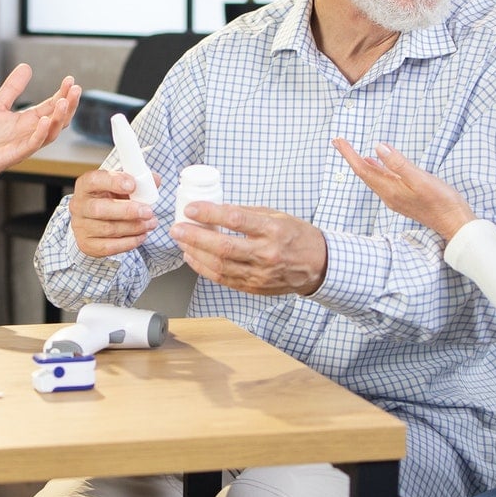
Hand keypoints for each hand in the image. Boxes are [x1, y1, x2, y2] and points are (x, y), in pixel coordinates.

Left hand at [0, 65, 81, 188]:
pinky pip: (33, 144)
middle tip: (75, 89)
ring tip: (64, 101)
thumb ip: (12, 88)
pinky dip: (41, 133)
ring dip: (60, 117)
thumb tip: (25, 67)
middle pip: (58, 119)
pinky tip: (45, 120)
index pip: (51, 106)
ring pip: (51, 132)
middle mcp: (29, 132)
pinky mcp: (15, 154)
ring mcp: (24, 144)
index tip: (69, 80)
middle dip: (68, 104)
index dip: (62, 93)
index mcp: (26, 121)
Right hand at [68, 166, 158, 258]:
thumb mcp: (119, 186)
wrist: (91, 222)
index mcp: (85, 185)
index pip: (94, 180)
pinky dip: (129, 242)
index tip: (132, 185)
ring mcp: (81, 226)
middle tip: (148, 211)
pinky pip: (109, 246)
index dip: (113, 181)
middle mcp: (79, 206)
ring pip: (108, 229)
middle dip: (127, 211)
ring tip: (150, 223)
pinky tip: (141, 236)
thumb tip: (154, 180)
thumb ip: (137, 181)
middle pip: (99, 209)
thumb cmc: (108, 199)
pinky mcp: (87, 244)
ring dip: (134, 227)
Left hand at [168, 202, 327, 296]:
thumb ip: (246, 213)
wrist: (317, 265)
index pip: (237, 219)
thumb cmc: (296, 236)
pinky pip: (223, 279)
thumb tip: (215, 210)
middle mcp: (267, 254)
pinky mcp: (254, 287)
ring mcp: (260, 274)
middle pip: (224, 247)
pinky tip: (192, 258)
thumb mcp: (276, 215)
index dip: (210, 213)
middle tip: (177, 229)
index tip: (192, 209)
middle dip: (195, 237)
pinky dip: (204, 268)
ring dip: (195, 253)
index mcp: (273, 230)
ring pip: (220, 266)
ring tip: (181, 242)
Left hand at [332, 139, 474, 240]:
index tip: (337, 140)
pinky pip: (384, 180)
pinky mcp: (404, 197)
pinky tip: (376, 164)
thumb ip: (399, 164)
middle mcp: (388, 195)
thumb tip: (378, 147)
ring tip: (351, 150)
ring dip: (361, 163)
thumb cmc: (442, 201)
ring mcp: (396, 197)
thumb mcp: (421, 179)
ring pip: (373, 177)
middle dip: (350, 156)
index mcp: (390, 190)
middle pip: (364, 173)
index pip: (362, 169)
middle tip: (338, 141)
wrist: (455, 223)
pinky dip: (376, 169)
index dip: (349, 154)